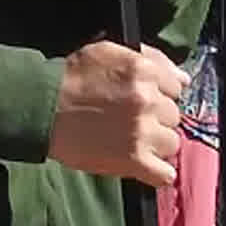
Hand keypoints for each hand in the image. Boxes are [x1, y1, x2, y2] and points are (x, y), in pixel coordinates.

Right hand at [46, 39, 185, 186]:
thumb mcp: (109, 51)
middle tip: (130, 120)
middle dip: (156, 118)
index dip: (159, 94)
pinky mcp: (133, 160)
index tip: (142, 100)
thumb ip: (152, 59)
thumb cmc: (72, 78)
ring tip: (132, 140)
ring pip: (172, 143)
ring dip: (156, 143)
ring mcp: (142, 132)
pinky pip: (164, 174)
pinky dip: (157, 172)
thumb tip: (183, 79)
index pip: (176, 87)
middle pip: (174, 115)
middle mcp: (147, 100)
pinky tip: (143, 165)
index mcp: (144, 71)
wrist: (42, 107)